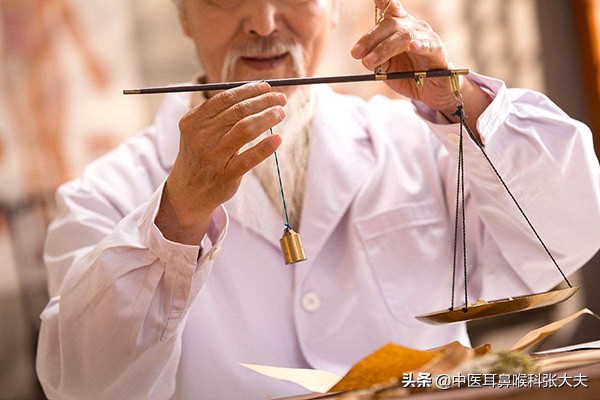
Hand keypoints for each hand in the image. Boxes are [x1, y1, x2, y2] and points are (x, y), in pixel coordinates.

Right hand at [156, 82, 285, 243]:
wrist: (188, 191)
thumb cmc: (201, 155)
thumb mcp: (200, 131)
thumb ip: (220, 114)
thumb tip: (257, 93)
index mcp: (193, 121)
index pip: (225, 98)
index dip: (249, 90)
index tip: (267, 87)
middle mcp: (201, 137)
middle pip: (238, 111)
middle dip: (263, 101)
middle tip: (281, 98)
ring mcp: (213, 157)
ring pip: (245, 129)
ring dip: (267, 117)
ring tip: (281, 113)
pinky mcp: (225, 175)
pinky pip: (249, 158)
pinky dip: (266, 147)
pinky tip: (278, 138)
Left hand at [351, 0, 456, 114]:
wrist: (431, 93)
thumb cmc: (409, 76)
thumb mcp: (387, 69)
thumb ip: (376, 61)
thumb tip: (364, 58)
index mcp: (399, 27)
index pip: (390, 8)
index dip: (382, 0)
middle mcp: (413, 27)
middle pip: (390, 24)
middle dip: (370, 38)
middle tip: (355, 54)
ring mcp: (427, 37)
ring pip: (404, 36)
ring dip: (384, 48)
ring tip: (370, 61)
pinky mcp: (438, 51)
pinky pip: (429, 46)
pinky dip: (420, 46)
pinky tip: (413, 46)